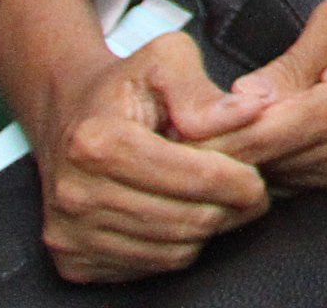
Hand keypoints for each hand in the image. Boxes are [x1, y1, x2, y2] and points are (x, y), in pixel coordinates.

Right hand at [24, 29, 270, 281]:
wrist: (68, 116)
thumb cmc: (125, 87)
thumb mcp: (165, 60)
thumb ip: (203, 88)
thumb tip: (248, 110)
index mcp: (97, 141)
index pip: (190, 176)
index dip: (237, 180)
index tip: (259, 177)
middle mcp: (75, 193)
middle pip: (183, 219)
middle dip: (230, 208)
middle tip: (251, 194)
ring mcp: (69, 232)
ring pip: (171, 250)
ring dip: (207, 230)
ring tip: (218, 201)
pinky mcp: (74, 260)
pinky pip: (150, 266)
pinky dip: (178, 247)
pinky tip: (182, 215)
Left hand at [178, 0, 326, 191]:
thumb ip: (287, 62)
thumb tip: (239, 98)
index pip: (251, 143)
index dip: (207, 136)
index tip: (176, 120)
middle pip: (258, 169)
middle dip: (221, 148)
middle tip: (184, 122)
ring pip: (277, 178)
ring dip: (249, 157)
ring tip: (223, 124)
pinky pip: (303, 177)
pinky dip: (279, 159)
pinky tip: (270, 129)